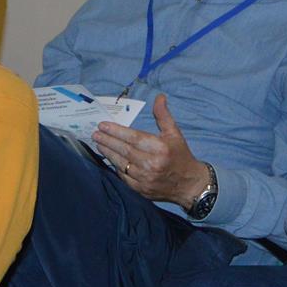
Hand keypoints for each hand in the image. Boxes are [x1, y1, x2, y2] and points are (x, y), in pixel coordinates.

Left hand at [92, 94, 210, 207]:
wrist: (189, 184)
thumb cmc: (180, 156)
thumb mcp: (175, 133)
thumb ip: (163, 115)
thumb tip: (159, 97)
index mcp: (161, 148)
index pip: (134, 138)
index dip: (117, 131)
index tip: (103, 125)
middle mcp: (152, 164)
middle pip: (125, 150)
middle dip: (108, 141)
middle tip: (96, 133)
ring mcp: (146, 179)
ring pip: (122, 164)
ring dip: (108, 153)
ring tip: (99, 144)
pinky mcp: (141, 190)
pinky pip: (124, 177)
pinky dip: (116, 167)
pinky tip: (110, 158)